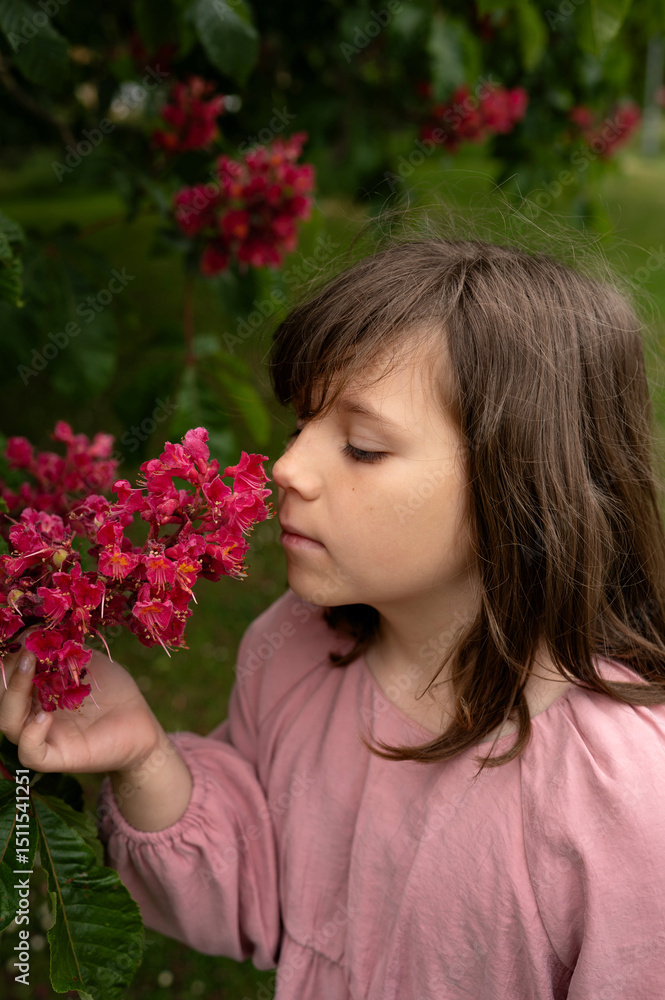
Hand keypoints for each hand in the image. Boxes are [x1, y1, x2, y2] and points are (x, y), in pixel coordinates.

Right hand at [0, 632, 165, 775]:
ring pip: (9, 723)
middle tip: (27, 647)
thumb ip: (67, 648)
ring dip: (14, 694)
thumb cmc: (114, 691)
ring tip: (30, 666)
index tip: (28, 632)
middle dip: (10, 670)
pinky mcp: (59, 756)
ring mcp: (45, 736)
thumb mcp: (90, 662)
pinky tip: (45, 716)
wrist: (141, 723)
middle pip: (4, 697)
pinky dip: (31, 735)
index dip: (13, 655)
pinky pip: (30, 753)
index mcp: (37, 692)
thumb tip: (42, 626)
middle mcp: (34, 713)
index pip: (10, 675)